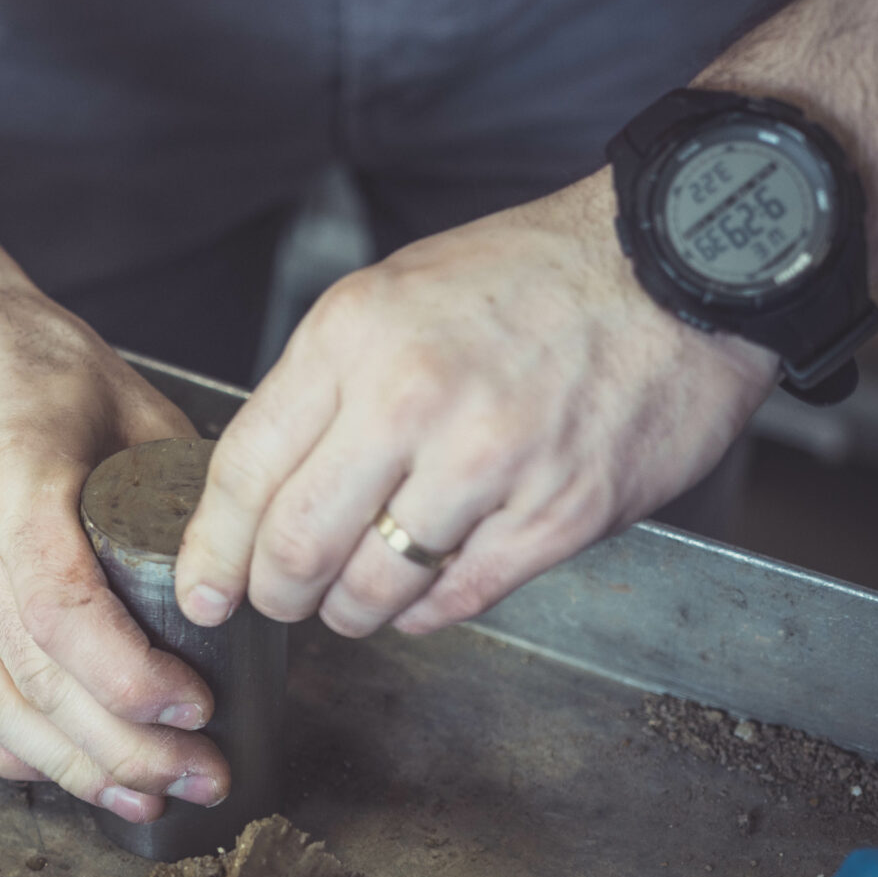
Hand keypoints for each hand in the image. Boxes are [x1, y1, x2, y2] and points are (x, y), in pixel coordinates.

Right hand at [0, 285, 229, 821]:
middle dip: (121, 748)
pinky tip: (61, 772)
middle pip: (27, 679)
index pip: (59, 610)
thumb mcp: (127, 398)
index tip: (195, 708)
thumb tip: (248, 570)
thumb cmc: (25, 361)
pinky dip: (1, 751)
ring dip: (67, 768)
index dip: (128, 679)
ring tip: (143, 796)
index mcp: (8, 481)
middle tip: (198, 776)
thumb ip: (184, 483)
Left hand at [175, 171, 777, 637]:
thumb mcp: (395, 294)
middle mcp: (412, 398)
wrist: (678, 266)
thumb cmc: (531, 279)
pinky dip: (423, 610)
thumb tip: (266, 486)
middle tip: (276, 603)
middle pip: (296, 545)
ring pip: (372, 587)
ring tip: (352, 600)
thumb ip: (327, 386)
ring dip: (349, 611)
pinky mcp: (558, 515)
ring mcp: (489, 462)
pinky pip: (457, 599)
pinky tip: (421, 591)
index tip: (199, 587)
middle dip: (272, 595)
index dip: (211, 547)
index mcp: (355, 335)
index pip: (246, 468)